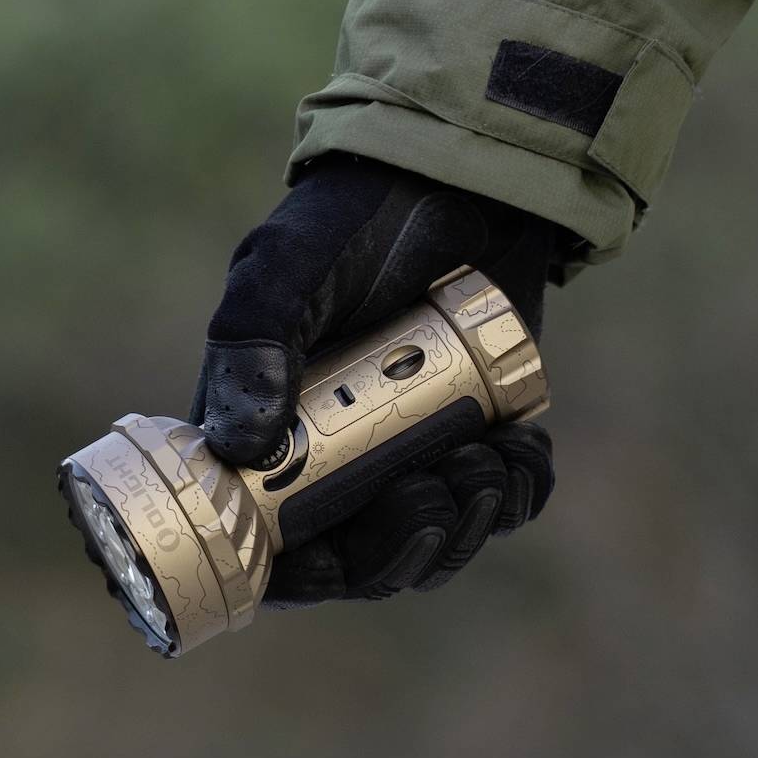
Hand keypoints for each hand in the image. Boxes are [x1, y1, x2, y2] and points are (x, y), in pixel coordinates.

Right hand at [192, 156, 566, 606]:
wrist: (458, 180)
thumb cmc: (350, 223)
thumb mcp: (282, 270)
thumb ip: (253, 342)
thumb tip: (239, 445)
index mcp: (269, 436)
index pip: (268, 547)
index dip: (297, 578)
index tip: (329, 565)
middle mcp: (338, 460)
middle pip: (363, 562)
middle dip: (402, 548)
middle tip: (430, 495)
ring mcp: (412, 452)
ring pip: (437, 541)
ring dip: (465, 526)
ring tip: (481, 464)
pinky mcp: (481, 435)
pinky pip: (503, 503)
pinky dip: (515, 493)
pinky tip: (518, 452)